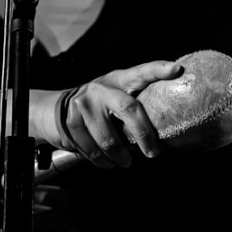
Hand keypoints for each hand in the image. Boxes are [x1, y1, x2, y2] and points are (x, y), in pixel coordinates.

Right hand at [32, 60, 182, 167]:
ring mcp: (84, 103)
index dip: (159, 69)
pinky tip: (107, 163)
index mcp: (118, 80)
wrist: (54, 110)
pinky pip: (92, 149)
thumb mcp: (114, 97)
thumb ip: (134, 104)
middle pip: (129, 109)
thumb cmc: (97, 107)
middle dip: (144, 134)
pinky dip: (102, 161)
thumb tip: (164, 127)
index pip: (142, 72)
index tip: (176, 69)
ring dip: (121, 156)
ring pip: (109, 138)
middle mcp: (101, 88)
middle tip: (153, 152)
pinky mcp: (70, 121)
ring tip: (125, 162)